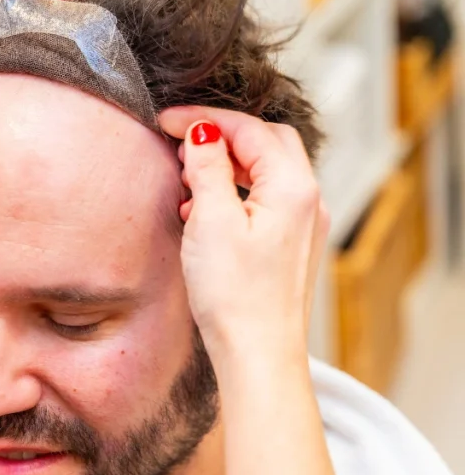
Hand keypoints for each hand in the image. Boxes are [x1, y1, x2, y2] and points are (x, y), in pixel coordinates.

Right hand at [158, 107, 329, 373]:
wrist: (258, 355)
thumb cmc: (236, 297)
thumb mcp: (211, 222)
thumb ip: (207, 169)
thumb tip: (201, 134)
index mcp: (293, 187)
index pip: (248, 129)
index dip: (205, 119)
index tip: (166, 121)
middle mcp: (307, 200)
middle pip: (267, 141)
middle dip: (222, 134)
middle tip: (180, 139)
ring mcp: (303, 224)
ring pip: (266, 170)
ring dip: (227, 163)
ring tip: (187, 174)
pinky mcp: (291, 245)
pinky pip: (266, 198)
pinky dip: (235, 190)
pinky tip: (203, 208)